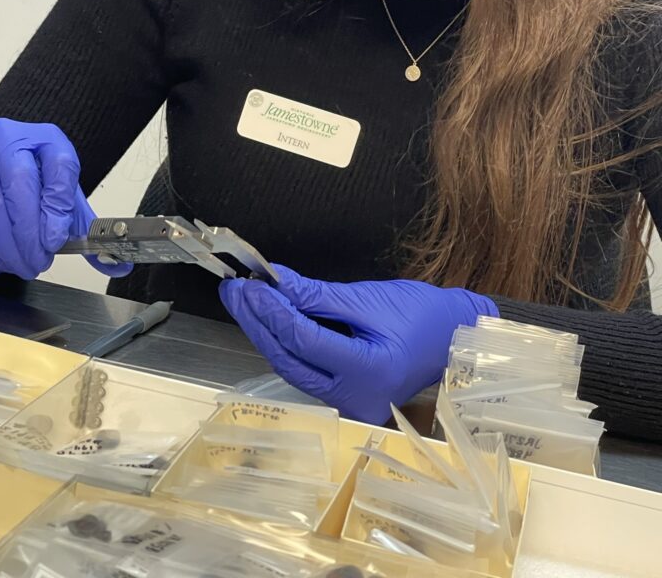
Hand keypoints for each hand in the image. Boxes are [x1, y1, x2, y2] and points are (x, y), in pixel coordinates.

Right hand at [0, 118, 132, 280]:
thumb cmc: (32, 183)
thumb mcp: (63, 197)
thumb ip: (86, 228)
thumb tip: (117, 264)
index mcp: (45, 138)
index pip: (59, 163)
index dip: (58, 203)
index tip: (58, 237)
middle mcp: (6, 139)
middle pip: (20, 184)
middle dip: (31, 234)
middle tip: (39, 261)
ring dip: (9, 247)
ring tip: (23, 263)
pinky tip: (0, 254)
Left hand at [219, 265, 497, 423]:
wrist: (454, 338)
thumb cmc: (422, 315)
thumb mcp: (369, 299)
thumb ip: (318, 295)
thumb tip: (276, 282)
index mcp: (367, 373)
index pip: (303, 340)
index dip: (272, 310)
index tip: (250, 283)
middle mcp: (354, 400)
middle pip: (289, 359)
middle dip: (257, 322)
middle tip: (235, 290)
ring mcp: (348, 406)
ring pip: (292, 368)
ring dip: (266, 332)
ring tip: (244, 300)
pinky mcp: (344, 400)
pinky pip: (305, 371)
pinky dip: (286, 344)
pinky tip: (269, 319)